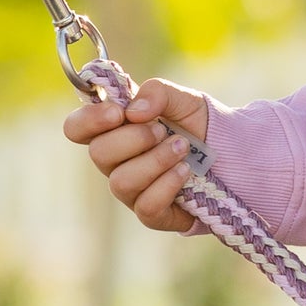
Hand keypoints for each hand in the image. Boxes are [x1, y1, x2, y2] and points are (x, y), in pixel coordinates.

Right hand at [62, 79, 212, 230]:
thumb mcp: (182, 98)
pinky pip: (146, 206)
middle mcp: (115, 162)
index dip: (89, 120)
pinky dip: (168, 184)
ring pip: (121, 182)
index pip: (76, 128)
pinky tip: (185, 171)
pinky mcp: (151, 213)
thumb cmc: (196, 124)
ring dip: (155, 160)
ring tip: (182, 148)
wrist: (230, 154)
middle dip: (134, 138)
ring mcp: (131, 190)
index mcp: (113, 129)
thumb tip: (134, 111)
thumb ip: (157, 92)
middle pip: (98, 154)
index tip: (119, 112)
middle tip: (161, 130)